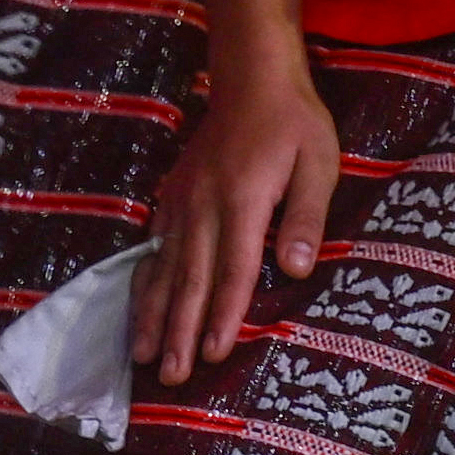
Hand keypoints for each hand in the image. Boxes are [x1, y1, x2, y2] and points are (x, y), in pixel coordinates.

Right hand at [137, 36, 341, 383]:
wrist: (251, 77)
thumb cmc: (294, 123)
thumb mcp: (318, 162)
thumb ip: (304, 216)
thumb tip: (296, 268)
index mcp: (242, 200)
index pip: (233, 269)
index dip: (223, 314)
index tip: (212, 354)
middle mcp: (203, 206)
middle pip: (190, 278)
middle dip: (180, 331)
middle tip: (171, 377)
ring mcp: (181, 201)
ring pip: (162, 267)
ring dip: (153, 315)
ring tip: (143, 357)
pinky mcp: (170, 196)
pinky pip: (152, 246)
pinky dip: (142, 281)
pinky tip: (136, 309)